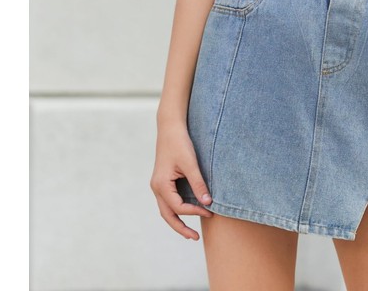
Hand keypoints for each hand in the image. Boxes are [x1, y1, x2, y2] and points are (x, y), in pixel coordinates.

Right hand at [149, 121, 214, 239]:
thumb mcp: (191, 163)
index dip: (195, 211)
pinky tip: (187, 211)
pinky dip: (176, 210)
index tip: (211, 211)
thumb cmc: (180, 143)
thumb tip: (208, 203)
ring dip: (177, 221)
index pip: (178, 207)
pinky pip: (168, 201)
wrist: (170, 127)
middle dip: (181, 228)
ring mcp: (158, 185)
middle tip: (195, 238)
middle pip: (167, 215)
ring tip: (190, 232)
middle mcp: (156, 187)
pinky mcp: (162, 181)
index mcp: (161, 185)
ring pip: (166, 210)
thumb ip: (198, 183)